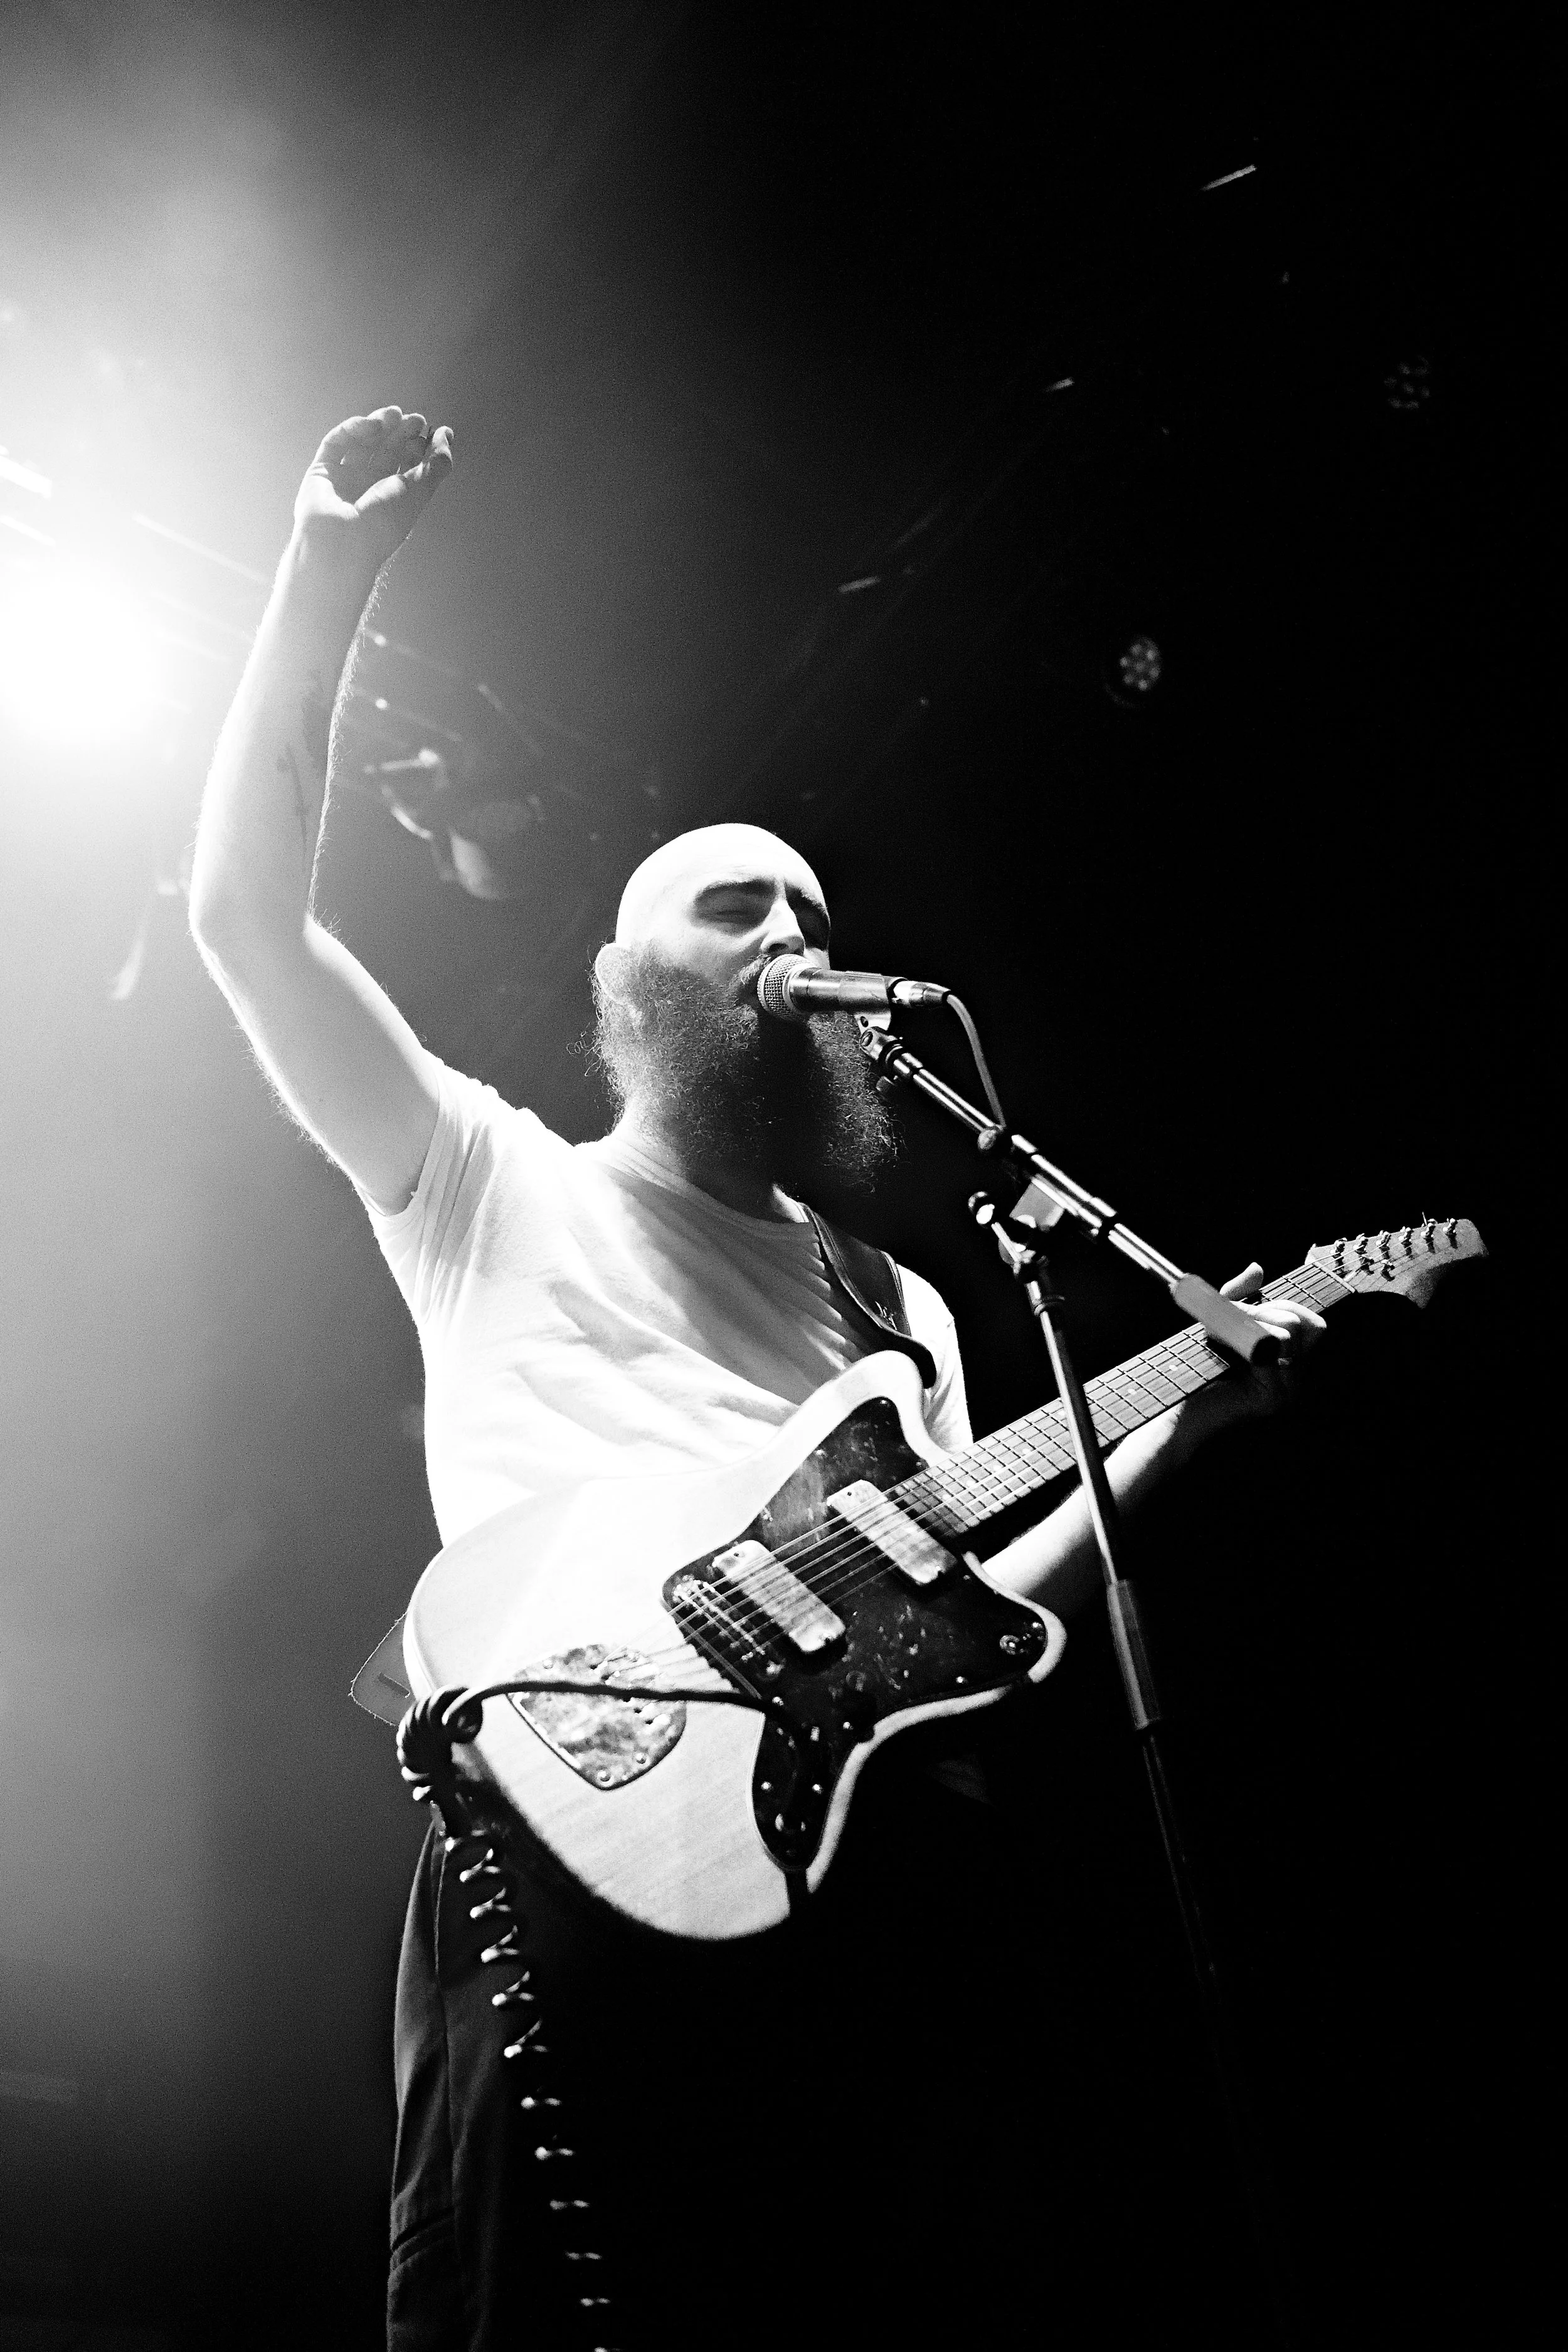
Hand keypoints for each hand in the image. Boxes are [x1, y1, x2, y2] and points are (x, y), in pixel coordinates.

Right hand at [292, 406, 454, 579]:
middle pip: (386, 452)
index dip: (418, 446)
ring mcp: (344, 480)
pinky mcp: (321, 472)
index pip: (407, 466)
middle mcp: (369, 490)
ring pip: (361, 444)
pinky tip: (372, 424)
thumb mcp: (420, 490)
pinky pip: (336, 443)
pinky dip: (353, 429)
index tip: (429, 430)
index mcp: (393, 500)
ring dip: (379, 425)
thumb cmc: (384, 522)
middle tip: (415, 419)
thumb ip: (438, 462)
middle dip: (401, 433)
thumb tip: (447, 433)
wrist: (342, 543)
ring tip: (394, 413)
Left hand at [1215, 1260, 1326, 1418]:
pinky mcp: (1272, 1399)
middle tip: (1228, 1325)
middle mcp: (1296, 1377)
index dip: (1282, 1307)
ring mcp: (1288, 1391)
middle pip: (1299, 1323)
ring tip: (1223, 1339)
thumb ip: (1240, 1292)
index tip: (1249, 1311)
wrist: (1179, 1401)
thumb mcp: (1221, 1317)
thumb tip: (1258, 1269)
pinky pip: (1268, 1354)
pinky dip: (1242, 1343)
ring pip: (1285, 1335)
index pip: (1314, 1325)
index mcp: (1292, 1359)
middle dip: (1260, 1313)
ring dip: (1248, 1327)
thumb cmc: (1200, 1360)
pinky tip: (1225, 1351)